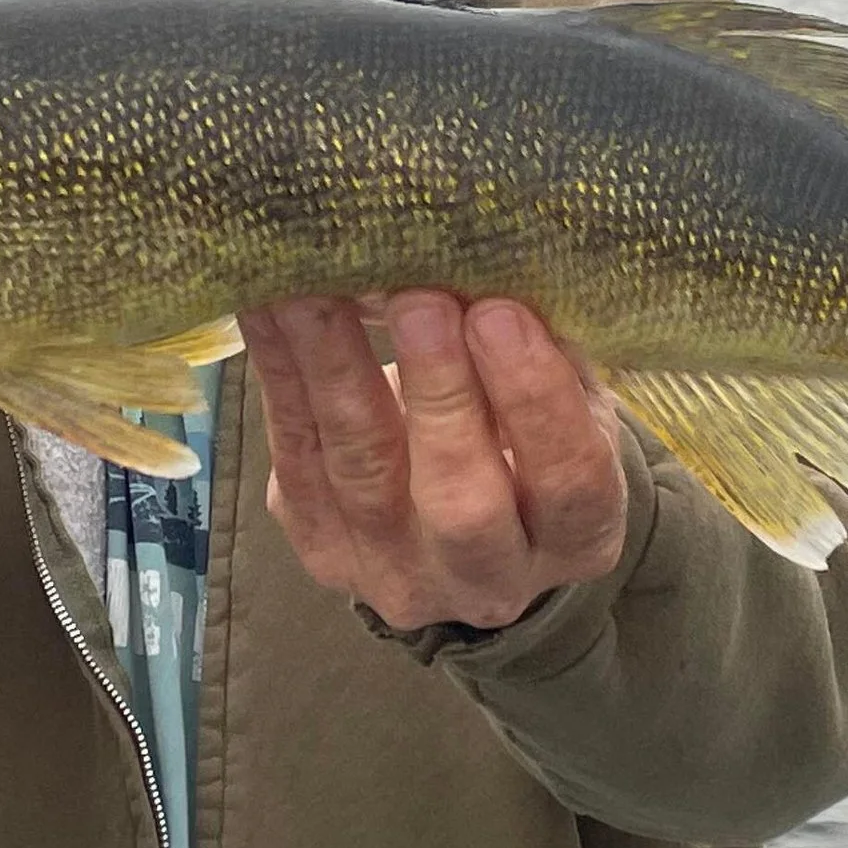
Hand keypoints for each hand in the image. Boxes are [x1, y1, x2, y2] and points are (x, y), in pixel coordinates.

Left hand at [243, 292, 627, 632]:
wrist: (468, 529)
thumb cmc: (530, 437)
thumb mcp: (569, 400)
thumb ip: (543, 353)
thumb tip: (484, 268)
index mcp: (578, 537)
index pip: (568, 481)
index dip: (534, 399)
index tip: (498, 314)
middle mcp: (489, 578)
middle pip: (461, 501)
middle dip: (437, 393)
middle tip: (416, 299)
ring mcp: (395, 573)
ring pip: (361, 476)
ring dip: (335, 371)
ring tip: (314, 287)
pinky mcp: (323, 550)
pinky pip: (296, 460)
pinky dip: (281, 376)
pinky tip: (269, 306)